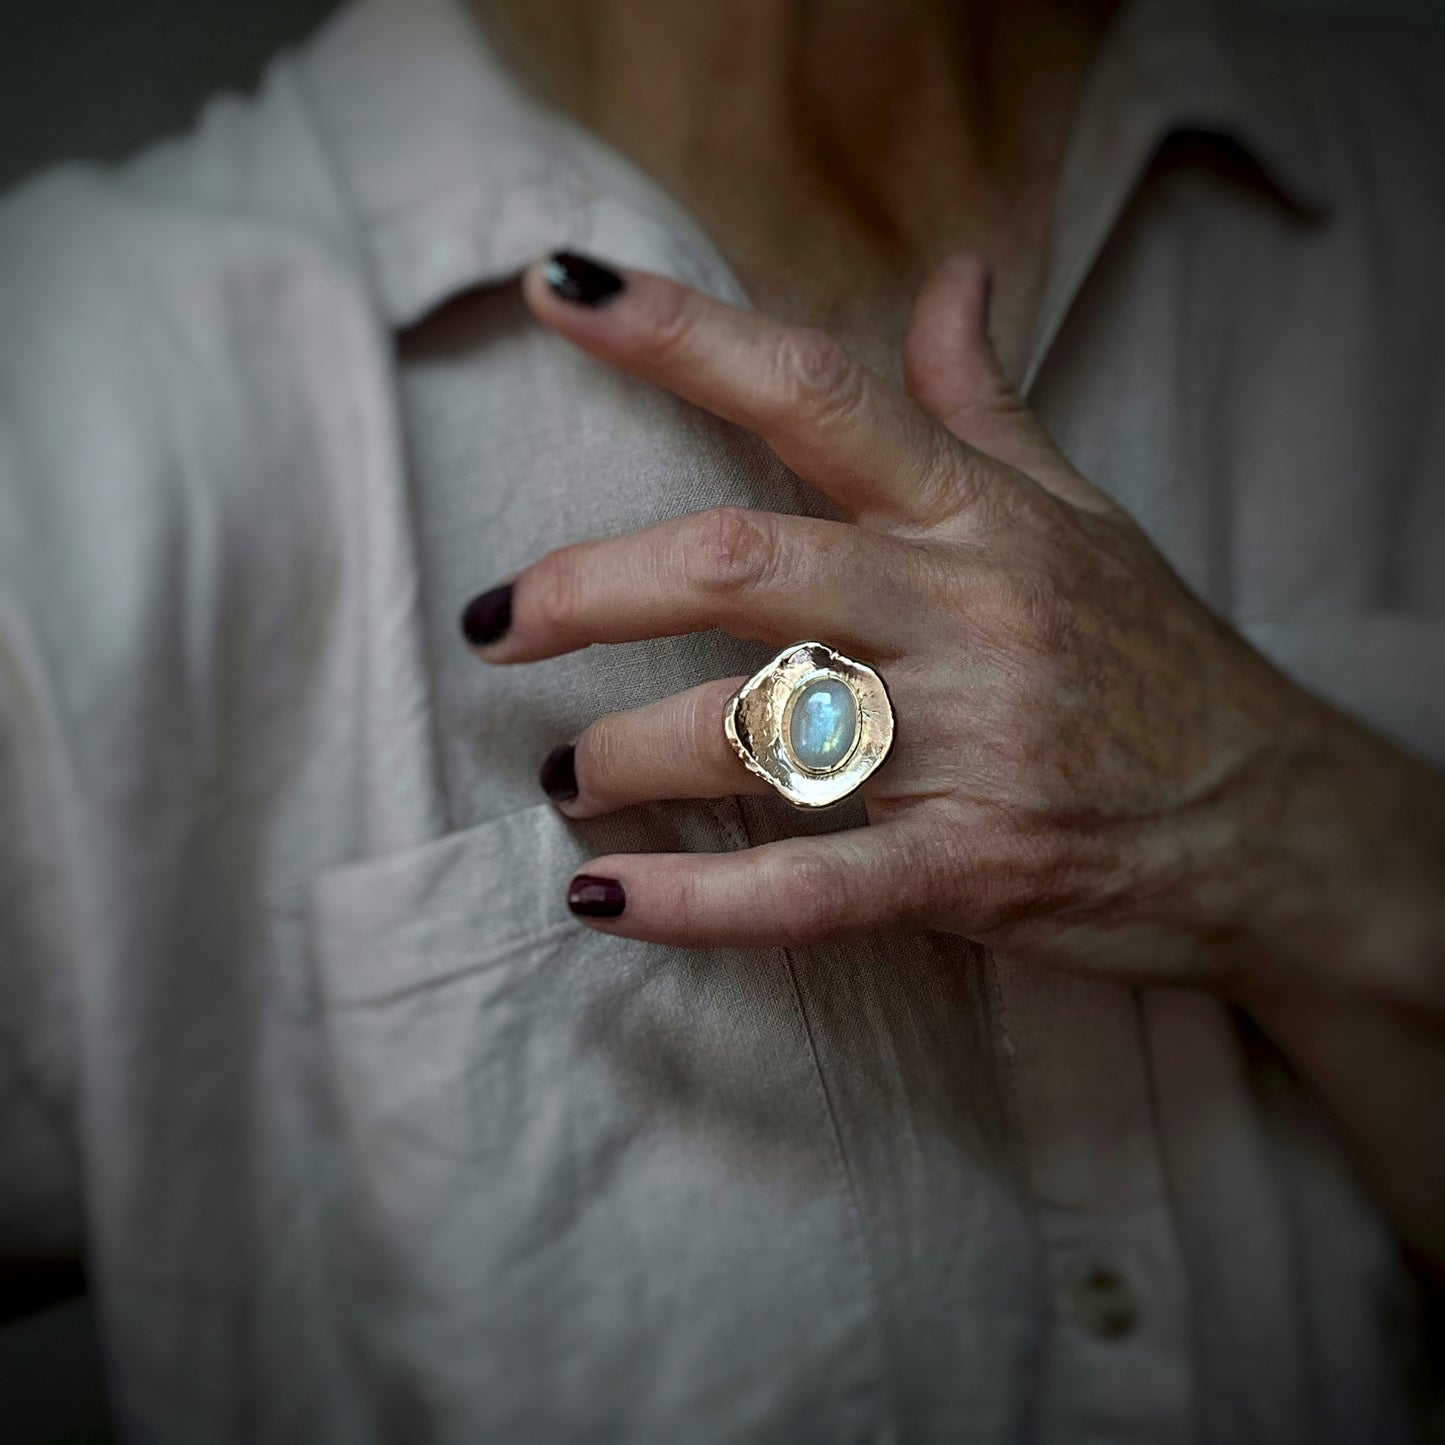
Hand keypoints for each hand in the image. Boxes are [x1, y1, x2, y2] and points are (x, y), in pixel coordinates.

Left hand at [465, 251, 1444, 1016]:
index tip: (562, 292)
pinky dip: (695, 903)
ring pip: (750, 733)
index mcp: (975, 518)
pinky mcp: (969, 870)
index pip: (814, 391)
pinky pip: (809, 889)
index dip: (681, 333)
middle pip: (738, 567)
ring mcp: (967, 748)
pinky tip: (601, 899)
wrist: (1274, 823)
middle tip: (496, 622)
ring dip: (619, 754)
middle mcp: (962, 615)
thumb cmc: (1159, 662)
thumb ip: (986, 405)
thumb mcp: (1082, 515)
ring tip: (563, 774)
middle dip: (587, 588)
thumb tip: (951, 274)